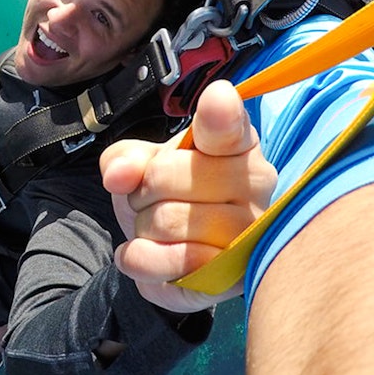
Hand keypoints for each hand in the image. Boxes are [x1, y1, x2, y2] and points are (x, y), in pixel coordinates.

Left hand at [99, 80, 276, 312]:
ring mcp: (249, 234)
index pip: (228, 126)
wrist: (174, 250)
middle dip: (140, 189)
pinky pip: (167, 263)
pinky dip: (138, 257)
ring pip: (165, 221)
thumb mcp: (141, 164)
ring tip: (157, 227)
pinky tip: (145, 252)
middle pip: (167, 176)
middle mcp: (256, 184)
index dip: (220, 113)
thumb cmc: (169, 194)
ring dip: (141, 225)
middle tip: (152, 197)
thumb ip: (126, 158)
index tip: (217, 98)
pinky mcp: (231, 276)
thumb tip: (117, 176)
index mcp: (237, 144)